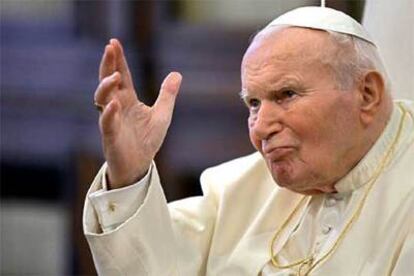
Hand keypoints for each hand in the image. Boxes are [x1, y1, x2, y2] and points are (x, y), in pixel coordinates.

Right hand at [94, 39, 181, 188]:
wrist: (140, 165)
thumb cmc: (147, 140)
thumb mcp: (162, 114)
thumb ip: (167, 95)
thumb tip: (177, 74)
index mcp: (128, 100)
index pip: (122, 75)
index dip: (118, 60)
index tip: (114, 42)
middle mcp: (116, 106)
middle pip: (108, 82)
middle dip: (108, 65)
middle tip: (109, 48)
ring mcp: (112, 121)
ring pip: (102, 100)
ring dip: (106, 87)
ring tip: (115, 76)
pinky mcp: (111, 137)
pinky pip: (107, 124)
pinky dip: (109, 114)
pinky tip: (114, 105)